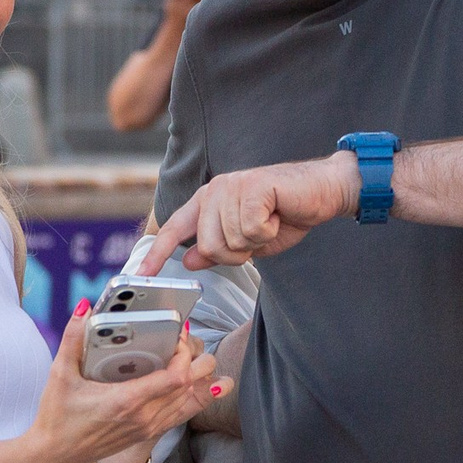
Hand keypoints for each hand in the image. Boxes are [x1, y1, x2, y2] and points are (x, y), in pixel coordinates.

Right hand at [27, 301, 213, 462]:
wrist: (55, 455)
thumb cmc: (57, 417)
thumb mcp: (60, 375)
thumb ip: (72, 338)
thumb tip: (85, 308)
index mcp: (127, 401)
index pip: (176, 377)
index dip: (185, 354)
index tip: (177, 335)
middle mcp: (144, 417)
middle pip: (191, 387)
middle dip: (200, 361)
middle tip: (189, 343)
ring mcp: (149, 427)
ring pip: (193, 402)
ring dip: (204, 380)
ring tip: (206, 359)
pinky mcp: (149, 433)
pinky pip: (183, 414)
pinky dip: (198, 398)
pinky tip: (208, 386)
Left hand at [153, 151, 359, 268]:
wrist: (322, 191)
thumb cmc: (286, 215)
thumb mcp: (248, 241)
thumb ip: (217, 249)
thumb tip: (189, 259)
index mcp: (208, 201)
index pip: (175, 230)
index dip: (156, 255)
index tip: (140, 276)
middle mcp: (215, 190)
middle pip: (209, 246)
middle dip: (237, 253)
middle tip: (258, 235)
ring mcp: (232, 185)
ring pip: (231, 240)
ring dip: (257, 241)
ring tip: (270, 222)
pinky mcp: (252, 186)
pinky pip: (251, 229)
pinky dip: (269, 231)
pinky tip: (277, 215)